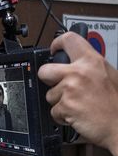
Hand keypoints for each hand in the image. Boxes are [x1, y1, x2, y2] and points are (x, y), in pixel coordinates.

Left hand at [38, 32, 117, 155]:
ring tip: (77, 104)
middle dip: (48, 79)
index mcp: (92, 61)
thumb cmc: (115, 103)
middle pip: (45, 70)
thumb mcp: (108, 74)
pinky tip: (77, 114)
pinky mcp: (65, 106)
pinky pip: (53, 111)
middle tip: (60, 86)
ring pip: (49, 94)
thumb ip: (89, 66)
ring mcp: (70, 89)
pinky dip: (62, 115)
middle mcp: (79, 72)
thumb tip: (73, 62)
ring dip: (59, 101)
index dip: (57, 43)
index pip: (69, 40)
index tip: (54, 49)